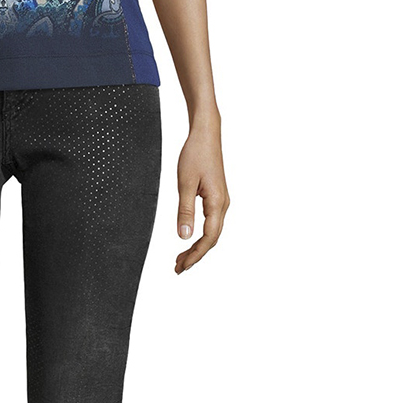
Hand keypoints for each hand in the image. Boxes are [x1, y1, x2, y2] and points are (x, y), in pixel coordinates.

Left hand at [175, 124, 228, 273]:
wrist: (206, 134)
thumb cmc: (196, 154)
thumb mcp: (185, 184)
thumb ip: (185, 211)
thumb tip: (183, 237)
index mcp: (217, 203)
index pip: (208, 238)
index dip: (195, 255)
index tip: (181, 266)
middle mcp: (223, 204)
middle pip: (212, 239)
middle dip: (195, 255)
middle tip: (178, 268)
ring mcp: (221, 201)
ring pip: (212, 232)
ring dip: (197, 247)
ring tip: (180, 258)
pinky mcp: (217, 197)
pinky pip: (211, 223)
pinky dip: (200, 235)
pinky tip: (190, 239)